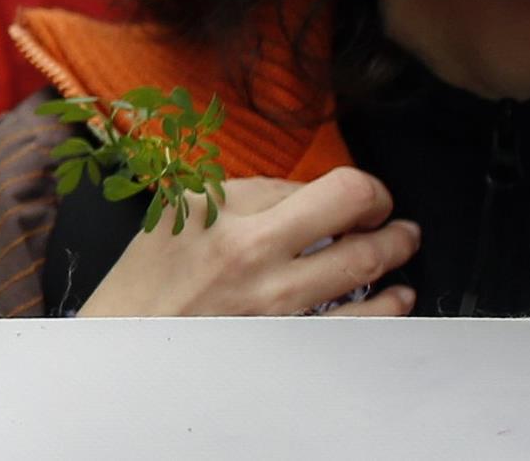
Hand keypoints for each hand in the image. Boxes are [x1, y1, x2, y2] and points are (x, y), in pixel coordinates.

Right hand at [77, 167, 420, 316]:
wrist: (126, 346)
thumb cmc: (149, 279)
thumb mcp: (179, 214)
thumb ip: (242, 196)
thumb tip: (305, 193)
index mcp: (224, 216)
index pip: (307, 183)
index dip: (345, 184)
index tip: (358, 192)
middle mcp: (252, 257)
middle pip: (349, 208)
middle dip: (383, 206)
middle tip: (390, 212)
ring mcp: (273, 304)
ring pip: (362, 266)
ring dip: (395, 250)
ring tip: (403, 243)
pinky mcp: (286, 343)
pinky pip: (357, 323)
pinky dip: (388, 307)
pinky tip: (396, 298)